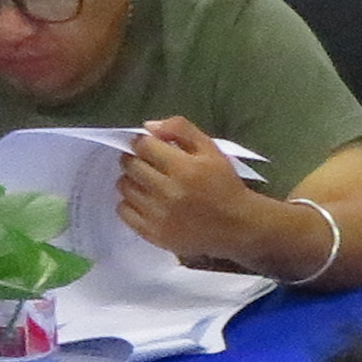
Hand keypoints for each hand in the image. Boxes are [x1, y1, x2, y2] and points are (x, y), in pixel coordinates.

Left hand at [119, 116, 273, 271]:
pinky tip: (143, 200)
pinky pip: (124, 212)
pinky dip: (129, 203)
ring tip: (144, 181)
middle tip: (145, 162)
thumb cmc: (224, 184)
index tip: (148, 146)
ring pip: (125, 188)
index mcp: (184, 168)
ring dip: (131, 180)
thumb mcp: (211, 149)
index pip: (144, 146)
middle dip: (134, 159)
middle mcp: (168, 192)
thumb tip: (148, 127)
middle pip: (131, 166)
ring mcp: (159, 215)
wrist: (237, 225)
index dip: (142, 142)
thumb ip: (181, 129)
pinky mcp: (154, 234)